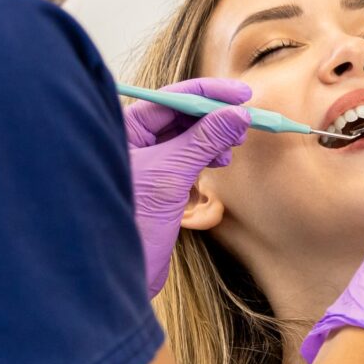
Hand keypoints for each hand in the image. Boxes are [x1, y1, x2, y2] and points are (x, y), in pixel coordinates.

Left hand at [125, 78, 253, 296]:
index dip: (209, 93)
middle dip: (214, 115)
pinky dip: (208, 154)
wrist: (120, 269)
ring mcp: (146, 161)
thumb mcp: (173, 174)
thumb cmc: (133, 220)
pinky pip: (187, 156)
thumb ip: (205, 140)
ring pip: (186, 135)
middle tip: (244, 121)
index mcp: (125, 129)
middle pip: (180, 114)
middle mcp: (133, 141)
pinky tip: (220, 159)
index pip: (172, 98)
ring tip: (234, 143)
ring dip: (214, 135)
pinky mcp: (158, 182)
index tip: (242, 95)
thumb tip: (237, 115)